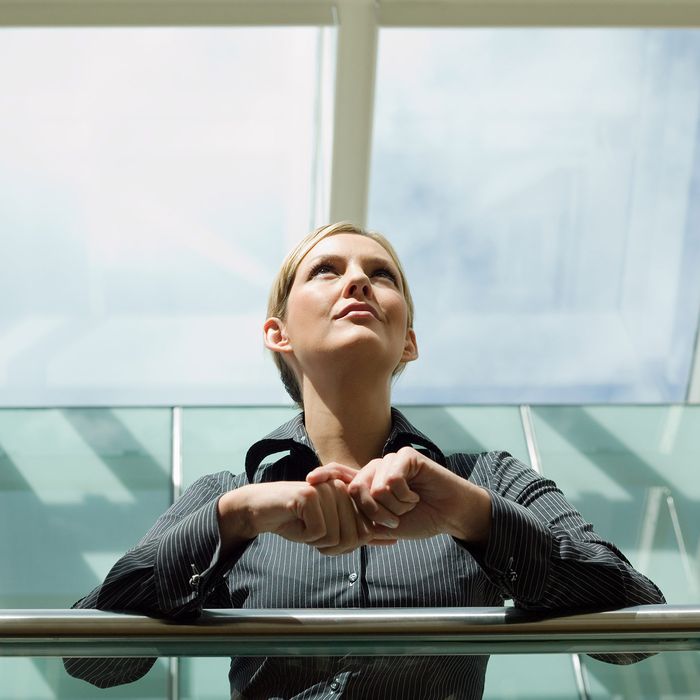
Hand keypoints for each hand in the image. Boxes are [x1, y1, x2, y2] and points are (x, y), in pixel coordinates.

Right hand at [217, 480, 395, 555]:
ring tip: (306, 527)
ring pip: (336, 537)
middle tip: (314, 535)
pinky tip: (296, 522)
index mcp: (351, 495)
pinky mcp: (309, 495)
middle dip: (332, 547)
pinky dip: (305, 536)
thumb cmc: (298, 520)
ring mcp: (326, 490)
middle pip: (352, 538)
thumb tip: (395, 540)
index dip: (346, 545)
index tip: (327, 536)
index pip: (365, 533)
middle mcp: (342, 489)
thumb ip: (362, 533)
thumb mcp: (334, 530)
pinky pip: (318, 533)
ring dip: (318, 542)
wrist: (263, 509)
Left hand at [306, 447, 491, 544]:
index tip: (309, 481)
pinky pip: (393, 479)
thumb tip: (339, 523)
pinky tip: (416, 496)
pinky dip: (404, 495)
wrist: (449, 514)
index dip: (325, 475)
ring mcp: (391, 461)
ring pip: (376, 487)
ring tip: (409, 506)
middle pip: (356, 488)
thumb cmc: (419, 519)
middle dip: (374, 512)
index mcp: (369, 483)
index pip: (341, 474)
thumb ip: (364, 519)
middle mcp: (377, 469)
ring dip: (394, 506)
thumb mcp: (386, 524)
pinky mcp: (406, 457)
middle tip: (393, 520)